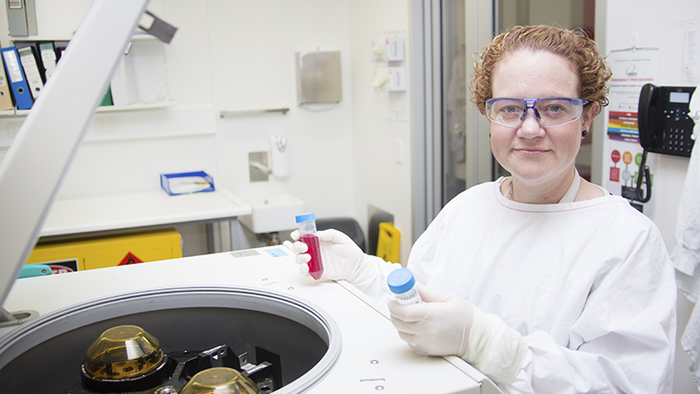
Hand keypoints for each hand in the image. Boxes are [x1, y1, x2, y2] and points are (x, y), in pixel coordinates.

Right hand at [284, 229, 366, 281]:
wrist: (357, 267)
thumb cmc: (351, 252)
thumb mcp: (342, 238)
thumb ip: (330, 234)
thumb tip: (318, 234)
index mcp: (320, 240)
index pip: (305, 236)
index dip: (298, 234)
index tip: (296, 234)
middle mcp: (316, 250)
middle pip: (299, 247)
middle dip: (298, 246)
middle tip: (304, 247)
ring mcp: (315, 261)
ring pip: (299, 259)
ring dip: (300, 257)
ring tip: (308, 257)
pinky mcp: (317, 271)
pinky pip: (306, 271)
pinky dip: (302, 270)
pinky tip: (306, 267)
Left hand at [389, 283, 527, 384]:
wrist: (476, 338)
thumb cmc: (466, 318)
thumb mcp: (447, 298)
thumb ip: (427, 292)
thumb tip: (412, 287)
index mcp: (432, 315)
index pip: (403, 312)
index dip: (394, 305)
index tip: (393, 300)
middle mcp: (427, 330)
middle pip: (398, 322)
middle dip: (395, 312)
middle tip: (400, 305)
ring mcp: (425, 342)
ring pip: (401, 333)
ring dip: (401, 323)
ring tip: (411, 315)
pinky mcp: (426, 350)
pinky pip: (409, 341)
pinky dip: (408, 333)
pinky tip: (417, 326)